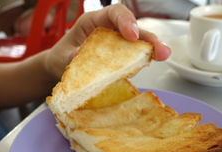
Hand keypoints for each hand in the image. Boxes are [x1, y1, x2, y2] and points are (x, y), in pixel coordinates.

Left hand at [46, 4, 170, 78]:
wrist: (58, 68)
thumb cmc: (59, 58)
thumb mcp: (61, 58)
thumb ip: (71, 57)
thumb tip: (81, 57)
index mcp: (93, 22)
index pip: (114, 13)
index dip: (126, 21)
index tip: (132, 35)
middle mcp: (107, 29)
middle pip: (132, 27)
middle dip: (147, 37)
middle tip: (160, 50)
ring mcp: (115, 42)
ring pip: (136, 40)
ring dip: (150, 47)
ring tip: (162, 55)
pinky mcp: (119, 55)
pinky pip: (133, 54)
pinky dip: (143, 58)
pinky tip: (151, 62)